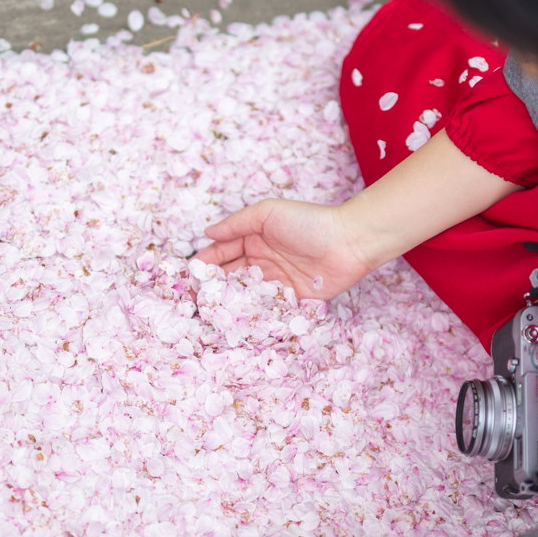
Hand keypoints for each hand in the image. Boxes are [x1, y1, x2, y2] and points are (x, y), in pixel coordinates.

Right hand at [192, 199, 375, 300]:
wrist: (348, 242)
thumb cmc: (309, 222)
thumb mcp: (268, 213)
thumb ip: (236, 224)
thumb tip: (206, 233)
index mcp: (253, 239)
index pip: (221, 253)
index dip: (204, 265)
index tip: (188, 278)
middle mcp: (261, 261)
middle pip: (229, 277)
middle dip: (210, 289)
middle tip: (194, 303)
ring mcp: (275, 282)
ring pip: (244, 295)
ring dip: (228, 305)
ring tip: (209, 316)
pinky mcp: (291, 300)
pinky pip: (266, 309)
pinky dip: (252, 315)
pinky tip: (237, 323)